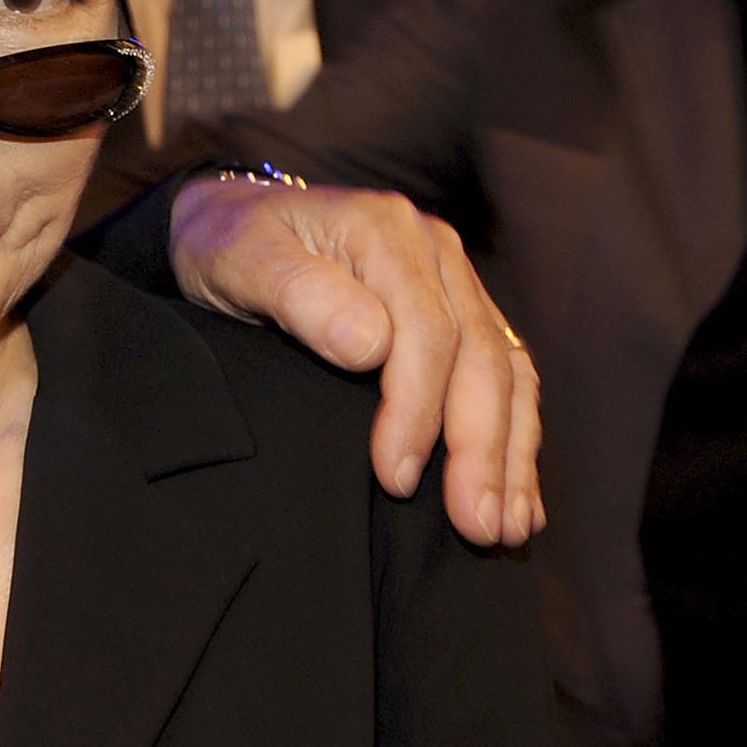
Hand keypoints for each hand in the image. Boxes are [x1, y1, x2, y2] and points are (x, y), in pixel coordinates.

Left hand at [169, 173, 542, 548]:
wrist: (229, 219)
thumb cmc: (228, 244)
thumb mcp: (239, 258)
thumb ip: (298, 292)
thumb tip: (370, 345)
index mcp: (385, 231)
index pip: (426, 330)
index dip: (418, 410)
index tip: (398, 476)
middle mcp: (433, 250)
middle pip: (480, 356)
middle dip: (482, 447)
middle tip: (475, 525)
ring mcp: (452, 280)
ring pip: (506, 370)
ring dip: (511, 453)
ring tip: (505, 527)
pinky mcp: (459, 312)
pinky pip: (505, 375)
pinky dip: (515, 437)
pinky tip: (518, 497)